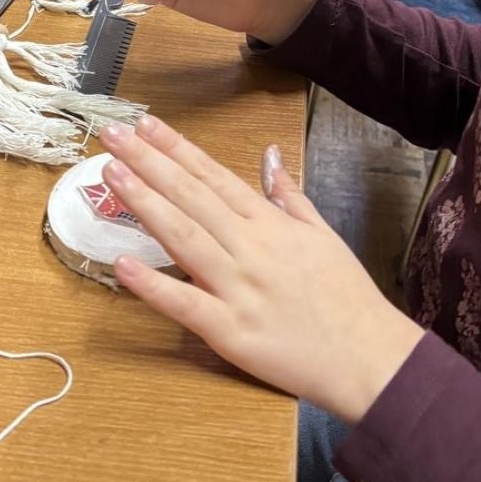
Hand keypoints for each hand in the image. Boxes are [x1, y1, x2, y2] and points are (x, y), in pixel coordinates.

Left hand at [99, 115, 425, 423]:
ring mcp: (239, 288)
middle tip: (112, 135)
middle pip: (191, 197)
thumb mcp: (322, 234)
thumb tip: (269, 156)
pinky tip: (123, 264)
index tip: (146, 124)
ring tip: (111, 174)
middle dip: (148, 162)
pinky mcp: (231, 332)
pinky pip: (186, 305)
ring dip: (144, 203)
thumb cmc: (346, 297)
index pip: (214, 176)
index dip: (177, 149)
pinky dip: (153, 285)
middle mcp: (251, 248)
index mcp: (270, 224)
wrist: (369, 357)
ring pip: (184, 238)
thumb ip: (289, 194)